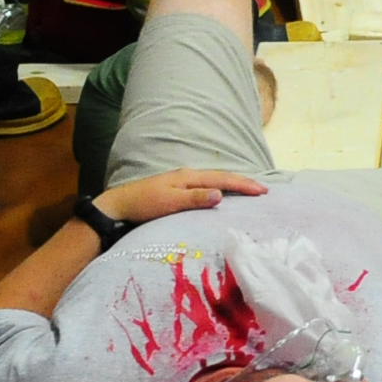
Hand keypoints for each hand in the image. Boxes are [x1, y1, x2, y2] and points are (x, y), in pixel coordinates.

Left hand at [98, 167, 270, 223]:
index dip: (243, 184)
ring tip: (249, 190)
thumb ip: (195, 198)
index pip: (222, 179)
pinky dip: (221, 187)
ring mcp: (182, 181)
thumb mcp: (170, 202)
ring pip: (215, 180)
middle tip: (263, 190)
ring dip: (233, 184)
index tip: (262, 191)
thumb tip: (221, 194)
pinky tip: (223, 194)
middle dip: (243, 182)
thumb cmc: (143, 205)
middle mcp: (188, 175)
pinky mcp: (178, 189)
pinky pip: (207, 185)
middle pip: (221, 176)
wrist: (118, 206)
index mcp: (188, 176)